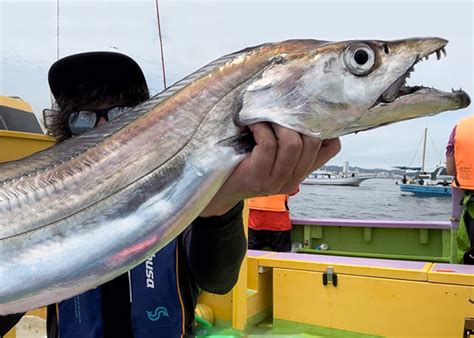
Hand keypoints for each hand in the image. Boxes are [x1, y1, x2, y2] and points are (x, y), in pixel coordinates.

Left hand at [199, 122, 340, 216]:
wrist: (217, 190)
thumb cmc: (241, 162)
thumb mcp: (270, 152)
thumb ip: (285, 139)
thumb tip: (296, 104)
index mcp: (300, 172)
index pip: (331, 148)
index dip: (325, 126)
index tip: (308, 108)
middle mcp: (293, 179)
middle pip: (312, 142)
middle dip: (295, 119)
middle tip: (278, 108)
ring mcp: (276, 182)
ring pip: (292, 144)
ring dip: (276, 123)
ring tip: (262, 116)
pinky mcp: (257, 178)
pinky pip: (268, 145)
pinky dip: (261, 129)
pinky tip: (251, 125)